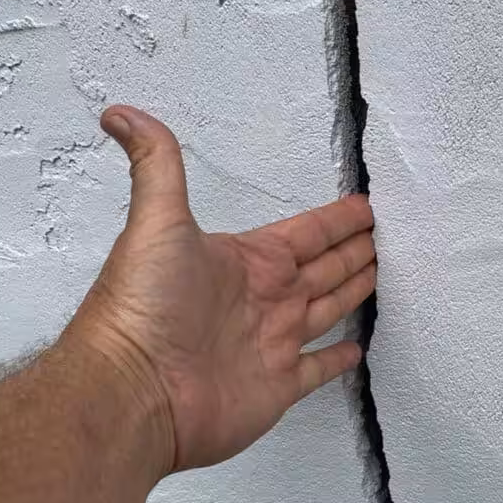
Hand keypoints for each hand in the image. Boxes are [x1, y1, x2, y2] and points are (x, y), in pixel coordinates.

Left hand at [64, 105, 375, 471]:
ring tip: (379, 274)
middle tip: (383, 237)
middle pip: (323, 268)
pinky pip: (318, 369)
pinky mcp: (278, 386)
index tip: (365, 205)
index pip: (307, 233)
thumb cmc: (145, 307)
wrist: (135, 391)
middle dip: (352, 251)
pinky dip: (337, 359)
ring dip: (352, 292)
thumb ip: (157, 165)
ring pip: (327, 310)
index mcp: (249, 261)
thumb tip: (118, 111)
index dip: (337, 220)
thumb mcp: (156, 222)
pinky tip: (355, 348)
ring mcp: (273, 344)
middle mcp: (265, 299)